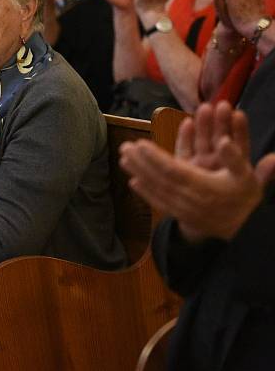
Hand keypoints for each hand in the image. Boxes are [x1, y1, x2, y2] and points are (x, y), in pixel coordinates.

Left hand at [119, 101, 274, 241]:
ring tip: (124, 159)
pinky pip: (159, 203)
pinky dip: (145, 193)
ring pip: (156, 190)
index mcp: (203, 186)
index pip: (173, 170)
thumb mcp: (246, 176)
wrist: (245, 229)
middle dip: (141, 162)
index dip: (155, 157)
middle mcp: (189, 199)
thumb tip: (224, 141)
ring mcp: (183, 209)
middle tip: (125, 147)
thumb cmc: (243, 196)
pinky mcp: (180, 216)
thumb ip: (234, 158)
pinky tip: (133, 182)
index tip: (140, 144)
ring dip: (139, 174)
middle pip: (159, 179)